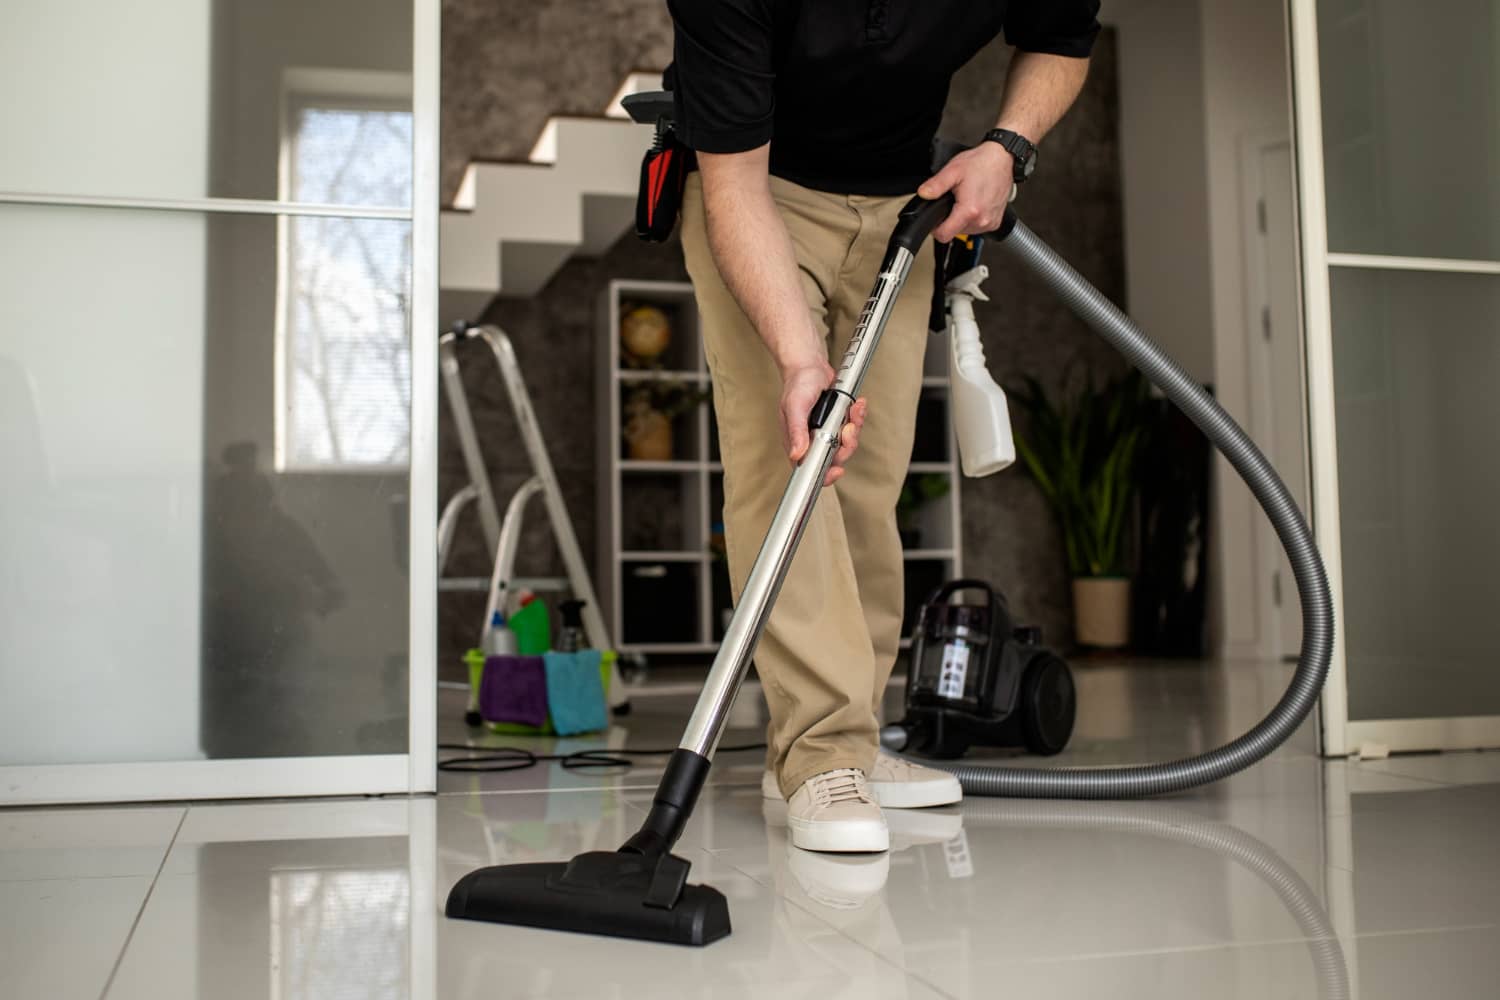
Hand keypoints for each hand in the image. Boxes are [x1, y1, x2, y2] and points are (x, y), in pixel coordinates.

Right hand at [779, 361, 867, 486]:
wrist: (811, 366)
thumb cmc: (798, 385)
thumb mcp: (794, 406)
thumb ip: (796, 431)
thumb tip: (796, 454)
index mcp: (799, 441)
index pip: (811, 468)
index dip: (826, 474)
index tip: (838, 470)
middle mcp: (813, 440)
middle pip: (836, 457)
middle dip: (847, 444)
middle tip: (848, 427)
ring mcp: (827, 432)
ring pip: (847, 443)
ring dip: (855, 427)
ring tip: (854, 410)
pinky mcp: (839, 422)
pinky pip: (854, 427)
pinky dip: (858, 416)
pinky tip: (857, 404)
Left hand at [918, 142, 1015, 243]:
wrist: (1002, 159)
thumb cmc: (981, 163)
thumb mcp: (953, 171)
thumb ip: (935, 185)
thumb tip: (923, 194)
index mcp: (969, 211)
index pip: (943, 236)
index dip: (935, 228)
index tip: (935, 219)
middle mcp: (981, 220)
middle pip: (954, 233)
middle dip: (950, 219)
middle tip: (954, 200)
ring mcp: (990, 223)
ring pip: (966, 231)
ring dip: (962, 219)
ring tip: (966, 200)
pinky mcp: (995, 222)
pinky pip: (978, 227)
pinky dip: (974, 219)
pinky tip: (976, 203)